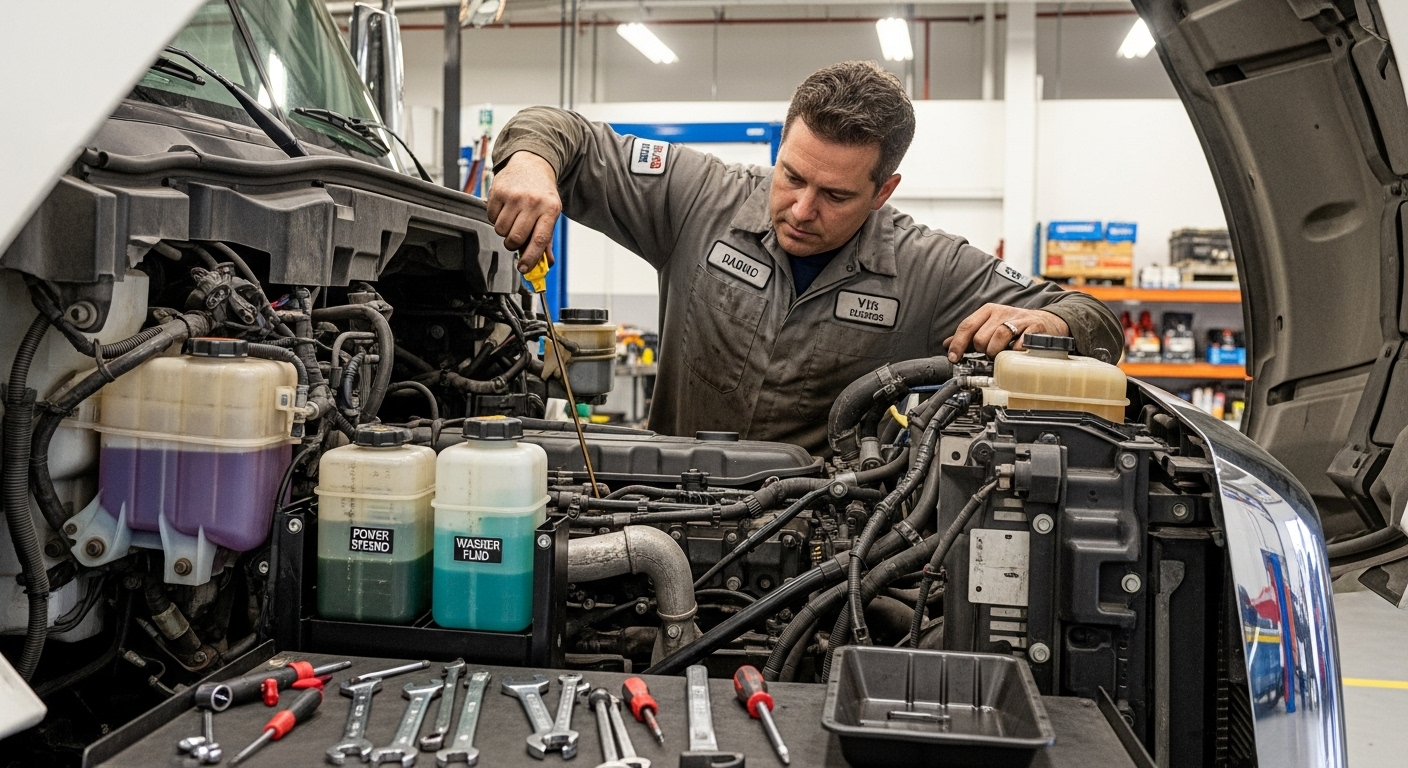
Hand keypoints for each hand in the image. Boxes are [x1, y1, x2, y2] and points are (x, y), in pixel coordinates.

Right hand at [486, 151, 560, 272]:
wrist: (532, 163)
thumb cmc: (542, 192)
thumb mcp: (551, 213)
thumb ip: (547, 240)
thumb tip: (546, 263)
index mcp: (550, 209)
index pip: (539, 240)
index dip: (530, 258)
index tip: (524, 268)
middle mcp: (532, 202)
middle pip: (515, 238)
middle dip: (513, 244)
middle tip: (515, 238)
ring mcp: (514, 196)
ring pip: (501, 230)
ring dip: (504, 231)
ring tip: (512, 219)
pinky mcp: (498, 191)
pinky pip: (491, 217)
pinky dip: (495, 218)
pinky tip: (505, 209)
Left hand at [943, 305, 1069, 361]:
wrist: (1048, 322)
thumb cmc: (1016, 326)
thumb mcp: (991, 325)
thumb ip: (970, 335)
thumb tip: (947, 344)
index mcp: (988, 311)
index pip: (967, 326)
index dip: (958, 344)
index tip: (953, 358)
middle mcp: (1002, 312)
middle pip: (980, 337)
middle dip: (982, 351)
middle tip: (990, 353)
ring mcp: (1019, 319)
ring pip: (997, 338)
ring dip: (996, 353)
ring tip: (1000, 355)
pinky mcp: (1034, 327)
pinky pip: (1019, 343)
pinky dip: (1014, 352)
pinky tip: (1015, 353)